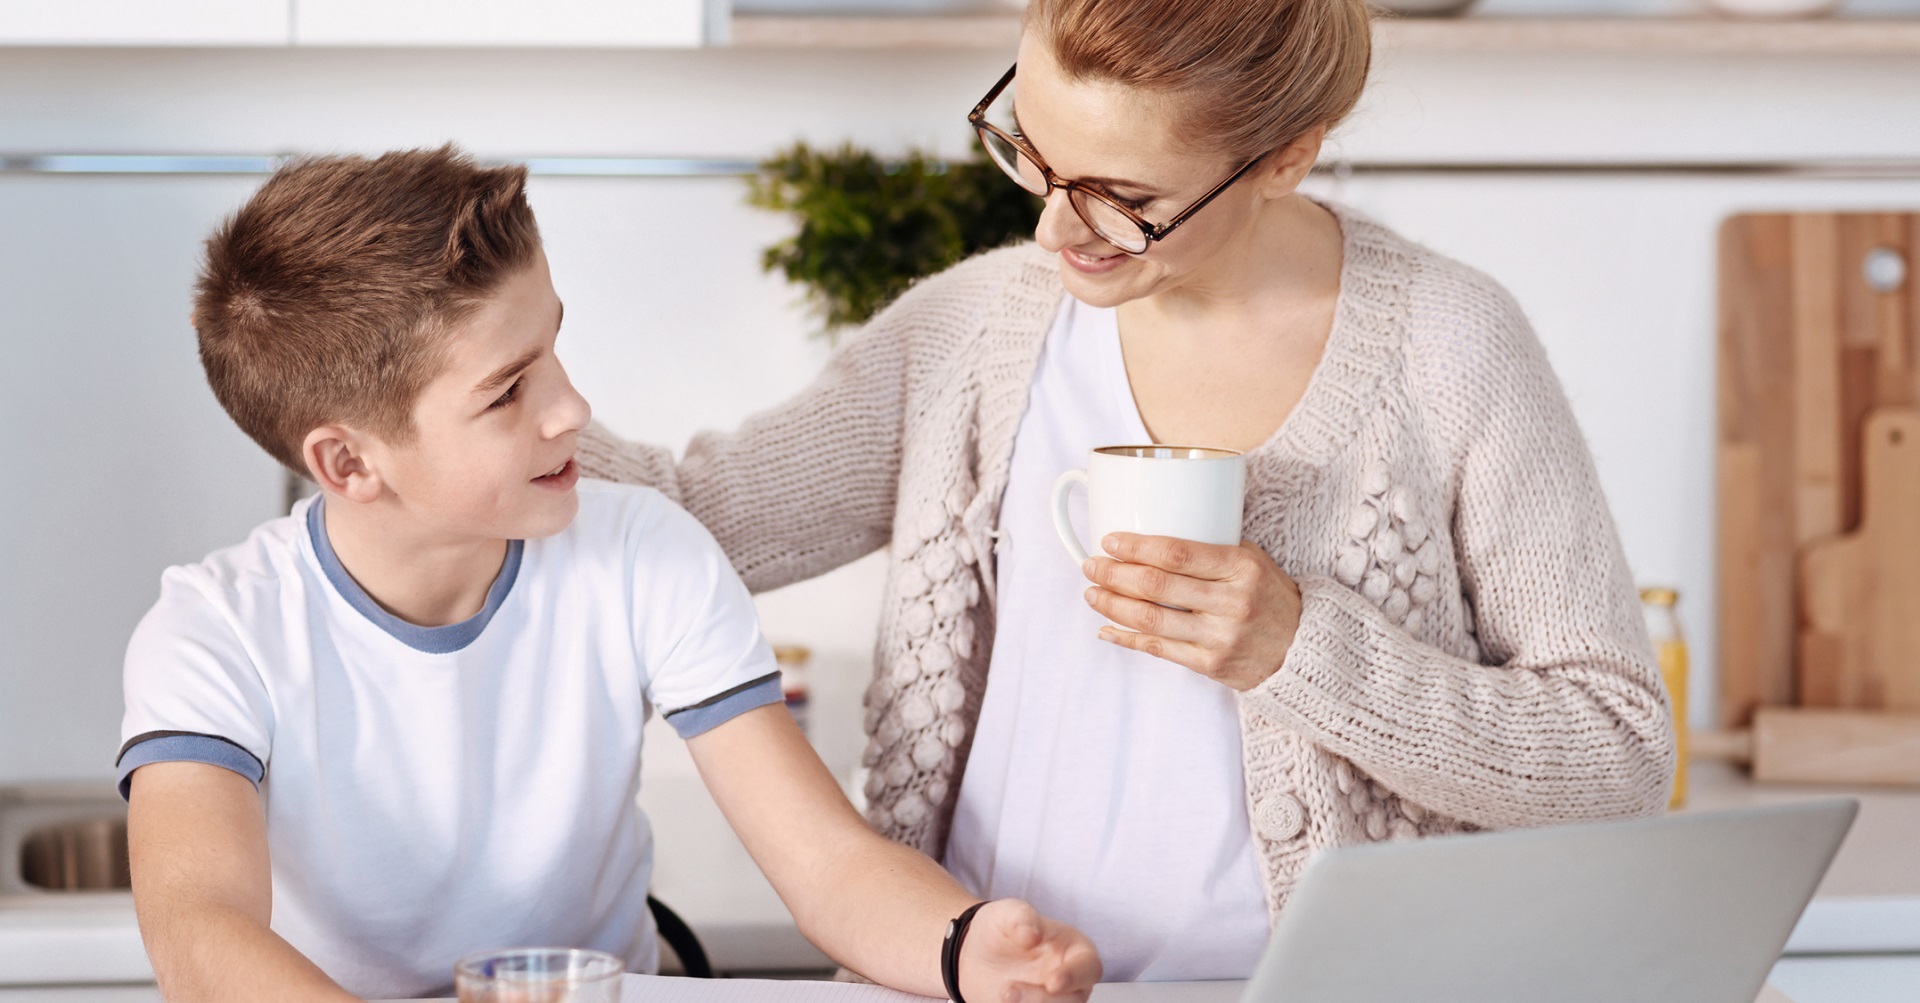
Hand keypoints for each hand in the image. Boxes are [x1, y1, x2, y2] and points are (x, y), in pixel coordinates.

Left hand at [957, 899, 1100, 1002]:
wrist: (975, 953)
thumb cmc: (1002, 929)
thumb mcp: (1007, 913)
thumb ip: (1021, 918)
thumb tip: (1031, 936)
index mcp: (1074, 951)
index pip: (1089, 967)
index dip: (1074, 977)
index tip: (1052, 982)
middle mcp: (1069, 981)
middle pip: (1073, 1000)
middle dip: (1043, 1000)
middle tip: (1008, 991)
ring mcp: (1052, 1001)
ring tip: (1003, 994)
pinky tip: (999, 1000)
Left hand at [1082, 533, 1302, 690]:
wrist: (1304, 650)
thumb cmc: (1269, 597)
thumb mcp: (1254, 560)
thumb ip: (1213, 546)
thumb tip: (1155, 529)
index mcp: (1241, 567)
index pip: (1178, 553)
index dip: (1137, 546)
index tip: (1110, 540)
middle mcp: (1232, 603)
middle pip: (1156, 586)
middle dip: (1114, 574)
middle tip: (1091, 565)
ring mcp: (1221, 637)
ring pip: (1150, 620)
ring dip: (1112, 605)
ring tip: (1092, 593)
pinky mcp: (1211, 666)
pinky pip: (1157, 650)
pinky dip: (1125, 638)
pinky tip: (1105, 627)